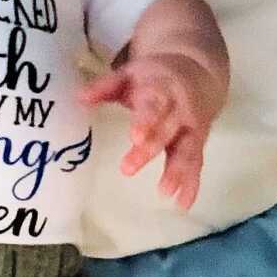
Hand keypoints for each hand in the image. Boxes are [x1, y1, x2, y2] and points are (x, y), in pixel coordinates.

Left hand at [79, 52, 223, 209]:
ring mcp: (190, 129)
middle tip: (127, 170)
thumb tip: (79, 97)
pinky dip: (191, 184)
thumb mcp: (129, 75)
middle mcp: (179, 111)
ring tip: (165, 192)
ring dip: (177, 172)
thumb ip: (105, 86)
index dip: (146, 121)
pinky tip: (183, 205)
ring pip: (186, 151)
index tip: (135, 137)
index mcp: (161, 91)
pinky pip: (196, 164)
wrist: (196, 71)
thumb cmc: (153, 78)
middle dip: (149, 151)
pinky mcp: (197, 143)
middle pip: (165, 132)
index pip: (153, 107)